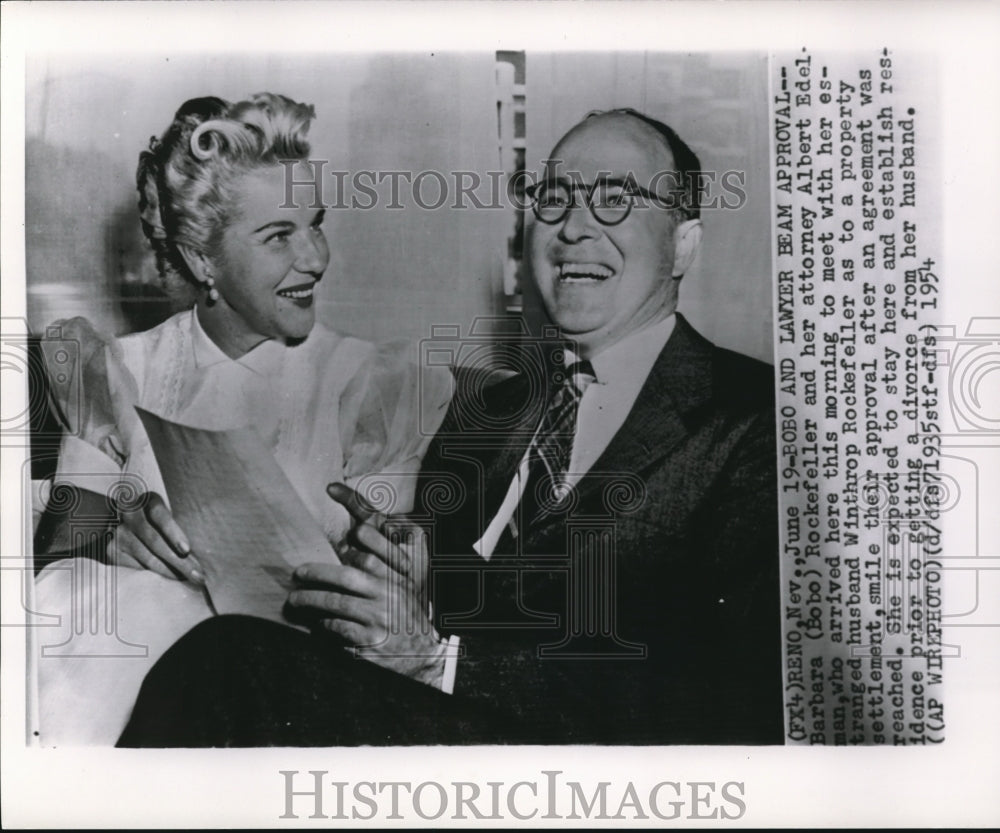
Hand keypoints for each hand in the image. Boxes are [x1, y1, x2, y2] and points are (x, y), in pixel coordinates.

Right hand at [109, 492, 202, 583]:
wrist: (115, 521)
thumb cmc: (153, 519)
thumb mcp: (162, 513)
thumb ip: (175, 524)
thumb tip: (198, 550)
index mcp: (146, 501)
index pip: (160, 516)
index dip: (173, 533)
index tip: (186, 550)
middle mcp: (129, 516)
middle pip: (155, 541)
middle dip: (179, 561)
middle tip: (198, 575)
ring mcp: (118, 534)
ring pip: (147, 558)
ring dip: (170, 572)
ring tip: (189, 579)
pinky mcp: (112, 552)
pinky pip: (137, 568)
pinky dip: (155, 575)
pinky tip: (170, 579)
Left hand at [285, 483, 442, 685]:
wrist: (423, 654)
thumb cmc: (409, 618)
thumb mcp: (407, 589)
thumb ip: (386, 570)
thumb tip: (349, 554)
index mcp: (397, 580)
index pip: (367, 559)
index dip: (345, 553)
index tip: (328, 553)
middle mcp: (388, 596)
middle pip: (346, 578)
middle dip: (317, 574)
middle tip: (298, 573)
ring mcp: (378, 619)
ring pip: (336, 603)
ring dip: (310, 600)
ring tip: (295, 600)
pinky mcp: (368, 642)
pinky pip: (337, 628)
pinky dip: (323, 624)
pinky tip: (316, 623)